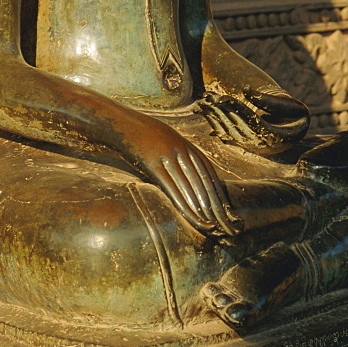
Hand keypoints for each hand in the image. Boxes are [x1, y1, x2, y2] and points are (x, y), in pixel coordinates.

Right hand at [125, 119, 242, 238]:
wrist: (123, 125)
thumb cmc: (144, 135)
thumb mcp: (167, 139)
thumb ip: (181, 153)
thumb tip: (194, 172)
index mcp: (185, 144)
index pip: (208, 170)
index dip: (217, 189)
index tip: (224, 204)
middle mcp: (180, 150)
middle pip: (202, 179)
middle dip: (213, 201)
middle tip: (221, 219)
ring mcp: (167, 157)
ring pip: (190, 186)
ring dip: (201, 206)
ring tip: (209, 222)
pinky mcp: (153, 165)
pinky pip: (172, 188)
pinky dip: (183, 204)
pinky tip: (190, 215)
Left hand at [200, 88, 309, 154]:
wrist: (294, 133)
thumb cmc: (295, 116)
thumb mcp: (290, 106)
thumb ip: (269, 100)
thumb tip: (245, 89)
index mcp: (273, 135)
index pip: (251, 121)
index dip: (237, 109)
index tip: (223, 98)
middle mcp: (258, 143)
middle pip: (235, 125)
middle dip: (220, 110)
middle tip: (207, 96)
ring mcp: (248, 144)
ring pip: (227, 128)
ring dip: (213, 115)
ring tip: (201, 101)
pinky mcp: (241, 142)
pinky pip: (223, 131)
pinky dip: (211, 120)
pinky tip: (201, 112)